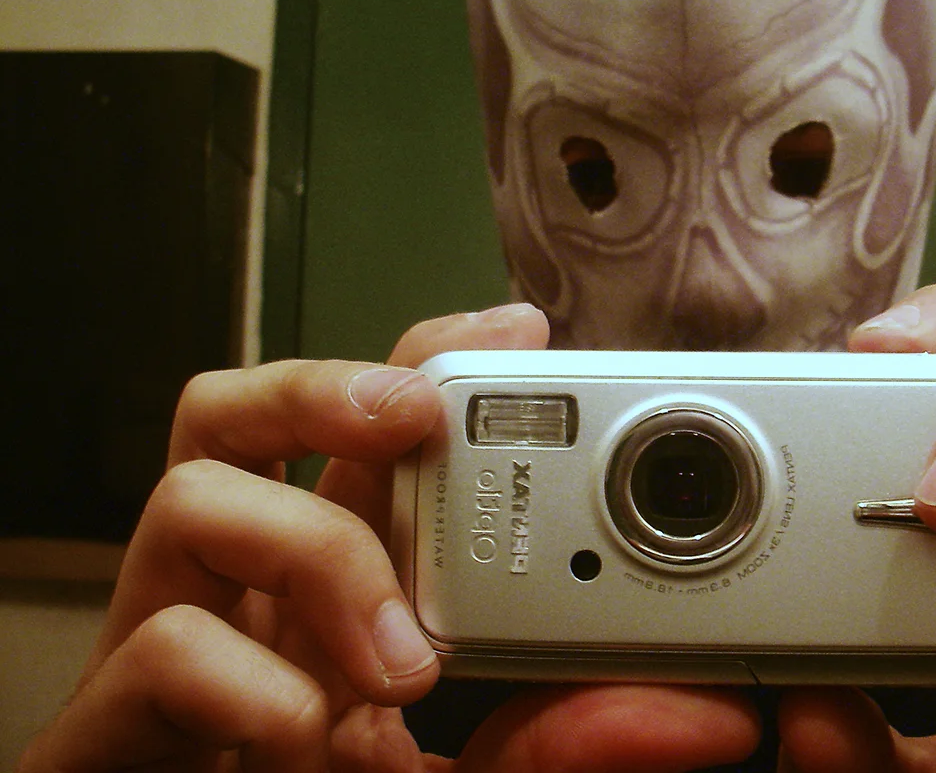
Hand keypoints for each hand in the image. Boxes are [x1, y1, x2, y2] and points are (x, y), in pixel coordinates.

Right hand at [20, 303, 759, 772]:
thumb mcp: (474, 769)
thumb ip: (558, 732)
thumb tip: (705, 717)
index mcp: (333, 583)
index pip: (363, 437)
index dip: (426, 362)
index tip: (519, 329)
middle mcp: (248, 591)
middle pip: (247, 416)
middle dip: (332, 386)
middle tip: (415, 408)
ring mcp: (169, 648)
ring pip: (191, 499)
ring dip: (314, 553)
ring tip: (400, 659)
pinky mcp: (109, 730)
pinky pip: (159, 647)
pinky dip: (247, 679)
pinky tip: (311, 733)